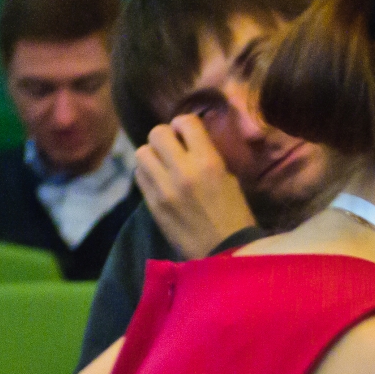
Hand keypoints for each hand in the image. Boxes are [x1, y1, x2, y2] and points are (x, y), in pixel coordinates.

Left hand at [135, 115, 256, 258]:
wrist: (225, 251)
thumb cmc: (235, 214)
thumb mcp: (230, 178)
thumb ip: (208, 157)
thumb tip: (190, 141)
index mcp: (208, 162)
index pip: (185, 122)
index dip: (185, 124)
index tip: (188, 133)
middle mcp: (183, 170)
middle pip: (157, 133)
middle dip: (165, 137)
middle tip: (173, 148)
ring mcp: (163, 187)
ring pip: (141, 152)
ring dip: (152, 155)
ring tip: (163, 165)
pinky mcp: (152, 203)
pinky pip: (139, 175)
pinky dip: (147, 173)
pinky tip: (159, 181)